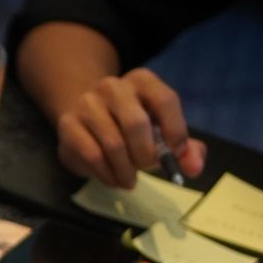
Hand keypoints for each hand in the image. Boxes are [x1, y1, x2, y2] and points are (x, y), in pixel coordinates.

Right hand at [54, 68, 205, 189]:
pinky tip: (113, 179)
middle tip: (147, 168)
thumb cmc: (129, 127)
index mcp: (142, 80)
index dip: (175, 130)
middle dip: (145, 154)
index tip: (177, 153)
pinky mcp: (68, 124)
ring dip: (125, 170)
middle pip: (136, 123)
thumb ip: (185, 149)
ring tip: (129, 182)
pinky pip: (92, 155)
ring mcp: (87, 103)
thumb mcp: (161, 133)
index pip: (165, 100)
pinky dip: (107, 174)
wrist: (85, 119)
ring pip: (113, 143)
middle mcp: (113, 86)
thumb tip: (194, 167)